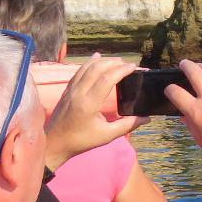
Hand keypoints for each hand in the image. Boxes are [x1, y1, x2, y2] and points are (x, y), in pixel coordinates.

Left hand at [44, 55, 142, 170]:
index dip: (122, 70)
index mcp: (89, 104)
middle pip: (97, 68)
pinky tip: (97, 57)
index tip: (134, 67)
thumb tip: (147, 117)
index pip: (107, 79)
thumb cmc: (81, 141)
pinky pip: (79, 70)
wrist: (54, 144)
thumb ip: (127, 125)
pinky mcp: (67, 90)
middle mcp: (79, 93)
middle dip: (114, 62)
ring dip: (103, 60)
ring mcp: (71, 90)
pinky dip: (90, 62)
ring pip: (87, 67)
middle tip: (128, 64)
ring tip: (117, 61)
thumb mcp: (107, 136)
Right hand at [164, 59, 201, 170]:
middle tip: (183, 64)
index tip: (169, 89)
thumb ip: (189, 122)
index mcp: (196, 111)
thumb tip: (183, 113)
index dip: (169, 89)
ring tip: (199, 66)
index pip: (176, 93)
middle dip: (186, 66)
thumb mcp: (197, 136)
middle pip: (194, 73)